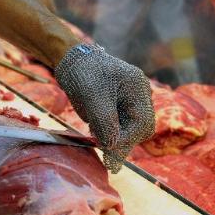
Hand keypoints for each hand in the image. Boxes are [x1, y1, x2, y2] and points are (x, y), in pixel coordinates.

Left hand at [55, 44, 154, 172]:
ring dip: (115, 137)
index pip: (142, 123)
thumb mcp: (92, 97)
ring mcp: (132, 100)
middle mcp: (140, 94)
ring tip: (95, 136)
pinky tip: (95, 130)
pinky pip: (121, 125)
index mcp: (138, 88)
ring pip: (130, 129)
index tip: (107, 148)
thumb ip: (105, 121)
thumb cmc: (82, 74)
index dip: (127, 139)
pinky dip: (110, 132)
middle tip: (104, 154)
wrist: (72, 60)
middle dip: (122, 141)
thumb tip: (113, 146)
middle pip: (140, 128)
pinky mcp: (122, 105)